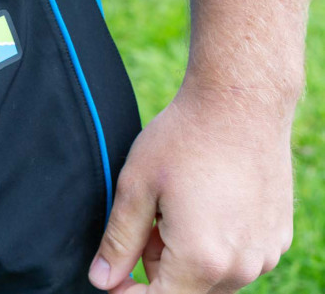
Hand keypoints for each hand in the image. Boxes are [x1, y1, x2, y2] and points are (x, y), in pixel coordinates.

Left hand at [89, 79, 294, 292]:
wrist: (240, 104)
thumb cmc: (184, 139)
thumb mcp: (136, 188)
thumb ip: (118, 241)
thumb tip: (101, 280)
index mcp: (202, 259)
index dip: (128, 293)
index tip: (112, 273)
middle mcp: (241, 267)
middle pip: (186, 291)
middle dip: (157, 268)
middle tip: (148, 220)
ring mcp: (265, 254)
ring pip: (213, 277)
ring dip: (186, 257)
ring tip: (175, 208)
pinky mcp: (278, 238)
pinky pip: (239, 259)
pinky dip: (216, 244)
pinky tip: (205, 204)